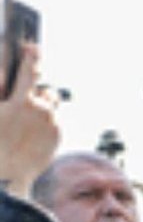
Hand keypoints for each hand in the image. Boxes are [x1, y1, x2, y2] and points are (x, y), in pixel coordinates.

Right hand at [0, 44, 59, 197]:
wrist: (7, 174)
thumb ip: (0, 94)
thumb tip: (4, 80)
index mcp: (21, 102)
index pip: (29, 72)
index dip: (31, 57)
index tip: (32, 47)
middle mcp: (41, 111)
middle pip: (46, 90)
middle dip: (37, 92)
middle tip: (26, 100)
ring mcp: (52, 123)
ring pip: (51, 106)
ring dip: (42, 108)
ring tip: (27, 121)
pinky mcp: (58, 135)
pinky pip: (53, 122)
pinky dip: (44, 124)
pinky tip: (30, 135)